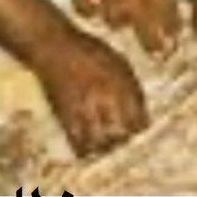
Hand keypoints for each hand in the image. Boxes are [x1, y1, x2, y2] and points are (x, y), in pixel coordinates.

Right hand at [37, 32, 147, 157]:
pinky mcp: (65, 118)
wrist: (54, 48)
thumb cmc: (89, 51)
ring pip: (100, 143)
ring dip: (106, 145)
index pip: (138, 119)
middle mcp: (103, 99)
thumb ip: (132, 87)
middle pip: (120, 134)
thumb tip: (142, 111)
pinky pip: (78, 144)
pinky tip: (89, 141)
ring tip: (107, 140)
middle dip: (124, 138)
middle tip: (123, 134)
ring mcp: (83, 110)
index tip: (138, 125)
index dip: (140, 125)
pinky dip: (86, 148)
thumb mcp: (119, 62)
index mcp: (121, 84)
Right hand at [74, 0, 179, 54]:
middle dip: (155, 43)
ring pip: (115, 22)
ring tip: (122, 22)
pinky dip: (90, 10)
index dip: (174, 27)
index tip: (178, 38)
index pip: (168, 11)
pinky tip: (93, 9)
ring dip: (120, 22)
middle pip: (146, 27)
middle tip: (161, 54)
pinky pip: (87, 10)